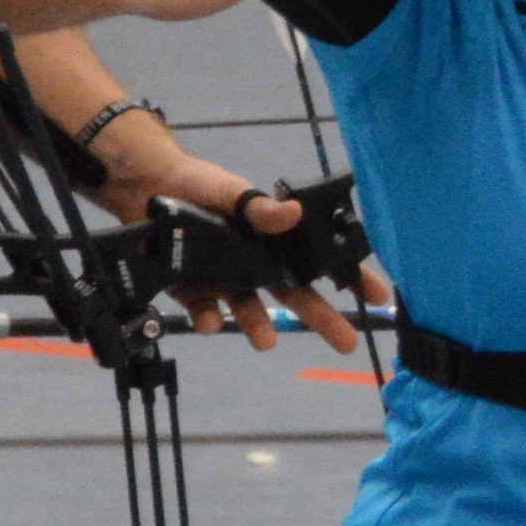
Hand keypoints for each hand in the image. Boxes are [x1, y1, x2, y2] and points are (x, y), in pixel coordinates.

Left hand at [104, 144, 365, 352]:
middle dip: (323, 319)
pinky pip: (206, 311)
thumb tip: (293, 215)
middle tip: (348, 342)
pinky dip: (208, 319)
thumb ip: (259, 207)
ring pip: (251, 309)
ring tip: (266, 341)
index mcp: (272, 239)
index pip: (319, 260)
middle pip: (295, 295)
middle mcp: (255, 263)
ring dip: (259, 326)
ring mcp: (226, 280)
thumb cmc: (197, 183)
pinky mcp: (193, 290)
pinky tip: (210, 322)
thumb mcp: (231, 190)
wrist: (146, 186)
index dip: (351, 277)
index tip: (379, 297)